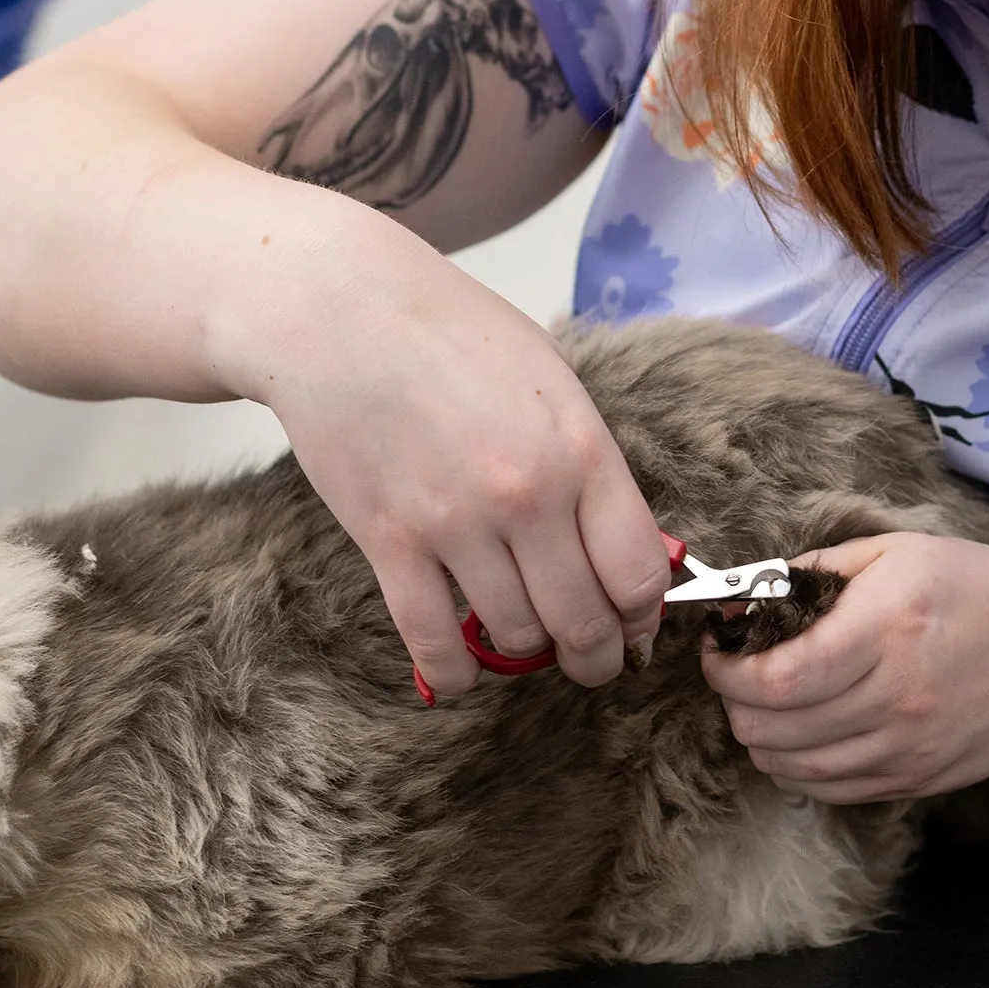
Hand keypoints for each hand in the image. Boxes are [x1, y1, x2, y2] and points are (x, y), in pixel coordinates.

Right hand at [242, 214, 669, 696]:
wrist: (343, 313)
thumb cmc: (457, 335)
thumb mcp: (554, 383)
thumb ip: (590, 465)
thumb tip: (623, 545)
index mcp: (580, 452)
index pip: (638, 572)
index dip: (645, 616)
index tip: (639, 627)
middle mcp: (526, 497)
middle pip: (583, 620)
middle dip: (596, 655)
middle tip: (594, 660)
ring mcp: (455, 525)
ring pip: (514, 637)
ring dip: (527, 654)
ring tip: (528, 642)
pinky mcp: (388, 543)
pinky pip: (432, 641)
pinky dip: (454, 673)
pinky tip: (463, 674)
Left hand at [701, 533, 988, 801]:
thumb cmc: (978, 591)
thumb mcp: (901, 551)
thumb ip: (817, 570)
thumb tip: (746, 596)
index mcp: (887, 627)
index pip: (776, 678)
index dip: (726, 670)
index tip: (719, 647)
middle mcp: (894, 697)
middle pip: (771, 730)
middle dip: (734, 701)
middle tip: (739, 671)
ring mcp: (904, 750)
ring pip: (788, 767)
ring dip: (759, 735)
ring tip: (769, 700)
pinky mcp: (912, 782)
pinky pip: (824, 790)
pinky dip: (795, 765)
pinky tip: (803, 730)